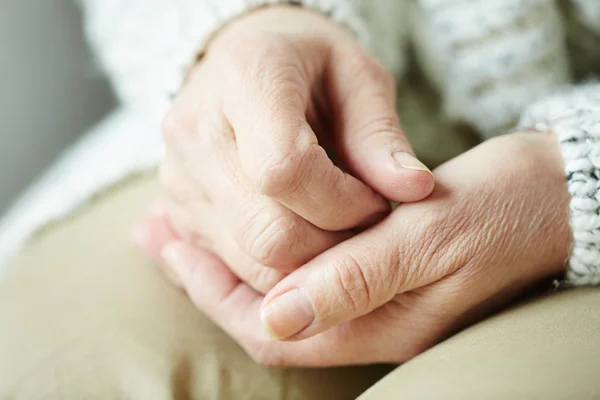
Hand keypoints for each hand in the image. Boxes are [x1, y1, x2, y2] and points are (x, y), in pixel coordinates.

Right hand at [135, 5, 433, 292]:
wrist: (243, 62)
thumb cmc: (308, 64)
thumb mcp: (358, 78)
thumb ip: (381, 137)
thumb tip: (414, 191)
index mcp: (244, 79)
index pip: (285, 171)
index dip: (344, 204)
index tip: (375, 201)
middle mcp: (195, 133)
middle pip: (267, 233)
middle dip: (332, 248)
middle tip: (361, 225)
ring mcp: (178, 178)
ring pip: (250, 263)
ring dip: (307, 266)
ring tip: (334, 230)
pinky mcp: (177, 210)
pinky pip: (230, 269)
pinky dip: (276, 271)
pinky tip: (302, 242)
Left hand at [159, 131, 570, 365]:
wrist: (546, 196)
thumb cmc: (499, 208)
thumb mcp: (429, 236)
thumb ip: (357, 278)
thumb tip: (278, 316)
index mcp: (381, 322)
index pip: (272, 327)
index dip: (214, 292)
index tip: (172, 249)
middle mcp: (369, 320)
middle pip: (264, 315)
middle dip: (205, 278)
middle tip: (156, 235)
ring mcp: (373, 299)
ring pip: (278, 294)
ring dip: (227, 262)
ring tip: (178, 229)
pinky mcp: (377, 273)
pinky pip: (303, 272)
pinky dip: (263, 250)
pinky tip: (241, 224)